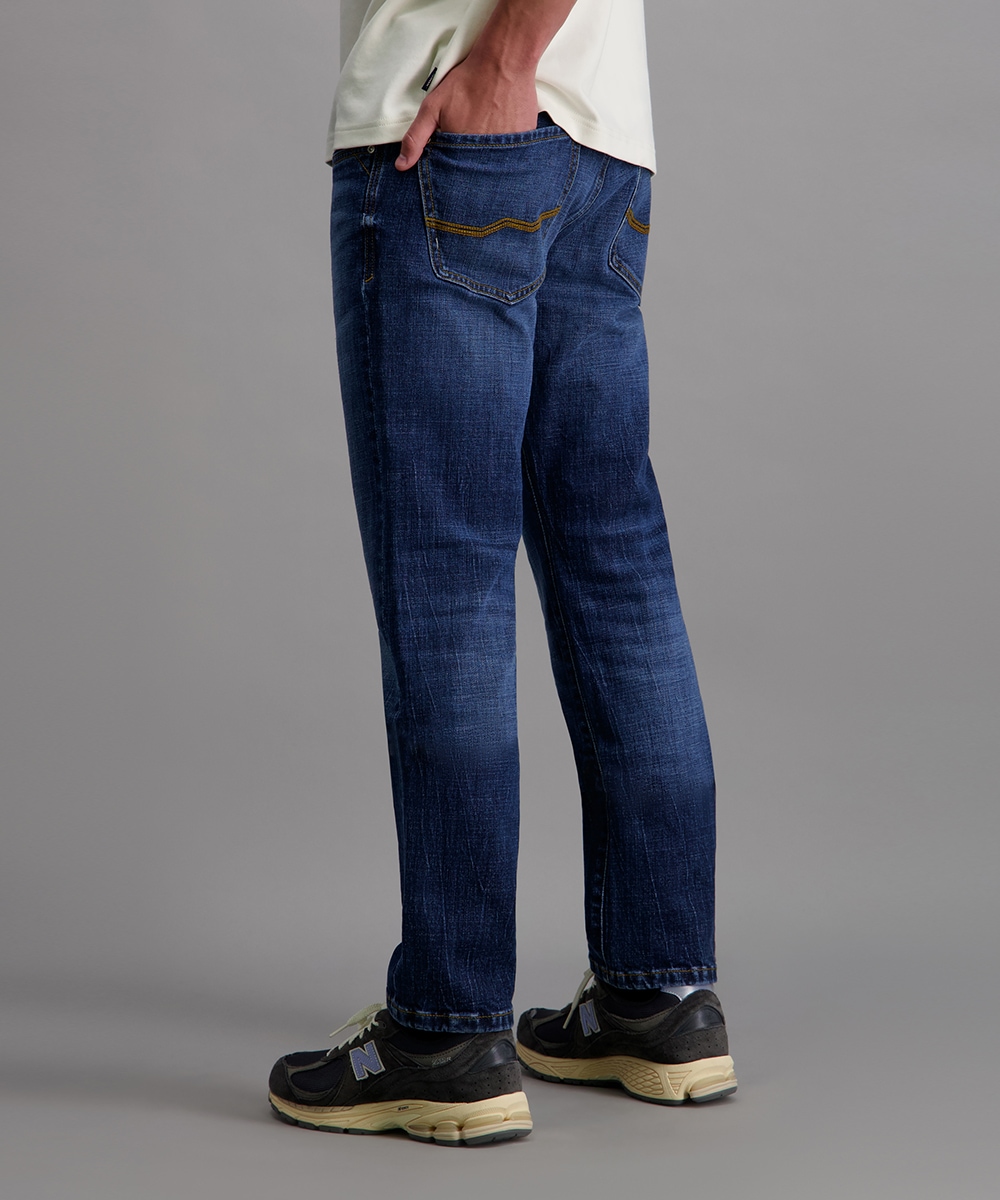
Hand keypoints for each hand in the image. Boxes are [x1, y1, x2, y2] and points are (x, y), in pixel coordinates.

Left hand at [395, 56, 538, 170]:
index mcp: (463, 156)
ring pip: (495, 164)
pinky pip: (513, 154)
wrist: (503, 63)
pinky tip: (501, 125)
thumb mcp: (433, 108)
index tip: (454, 149)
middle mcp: (487, 159)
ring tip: (487, 126)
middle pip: (476, 172)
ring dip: (489, 154)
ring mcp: (509, 152)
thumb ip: (416, 138)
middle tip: (473, 129)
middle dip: (471, 160)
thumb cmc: (466, 83)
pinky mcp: (524, 142)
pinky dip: (506, 147)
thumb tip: (401, 166)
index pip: (455, 176)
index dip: (452, 167)